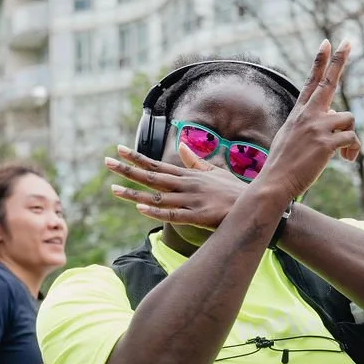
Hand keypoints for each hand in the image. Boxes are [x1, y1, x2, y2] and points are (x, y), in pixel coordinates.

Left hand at [105, 141, 245, 241]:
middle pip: (153, 177)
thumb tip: (183, 147)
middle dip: (129, 170)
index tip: (119, 149)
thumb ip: (196, 162)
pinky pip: (174, 214)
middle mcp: (187, 185)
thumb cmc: (234, 190)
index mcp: (188, 175)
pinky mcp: (199, 215)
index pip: (158, 165)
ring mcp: (192, 200)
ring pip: (158, 196)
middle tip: (107, 162)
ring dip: (135, 193)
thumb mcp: (215, 172)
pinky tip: (141, 208)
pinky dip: (157, 212)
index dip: (138, 158)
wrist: (256, 205)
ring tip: (114, 188)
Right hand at [256, 39, 360, 200]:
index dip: (320, 61)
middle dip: (340, 60)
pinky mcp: (326, 143)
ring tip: (343, 154)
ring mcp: (317, 127)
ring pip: (349, 118)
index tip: (327, 42)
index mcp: (299, 113)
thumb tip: (332, 117)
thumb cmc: (282, 165)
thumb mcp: (291, 138)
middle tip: (349, 40)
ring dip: (350, 135)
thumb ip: (310, 125)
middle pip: (328, 82)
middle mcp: (308, 115)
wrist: (274, 183)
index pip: (311, 81)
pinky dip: (353, 151)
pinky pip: (352, 139)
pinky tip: (346, 161)